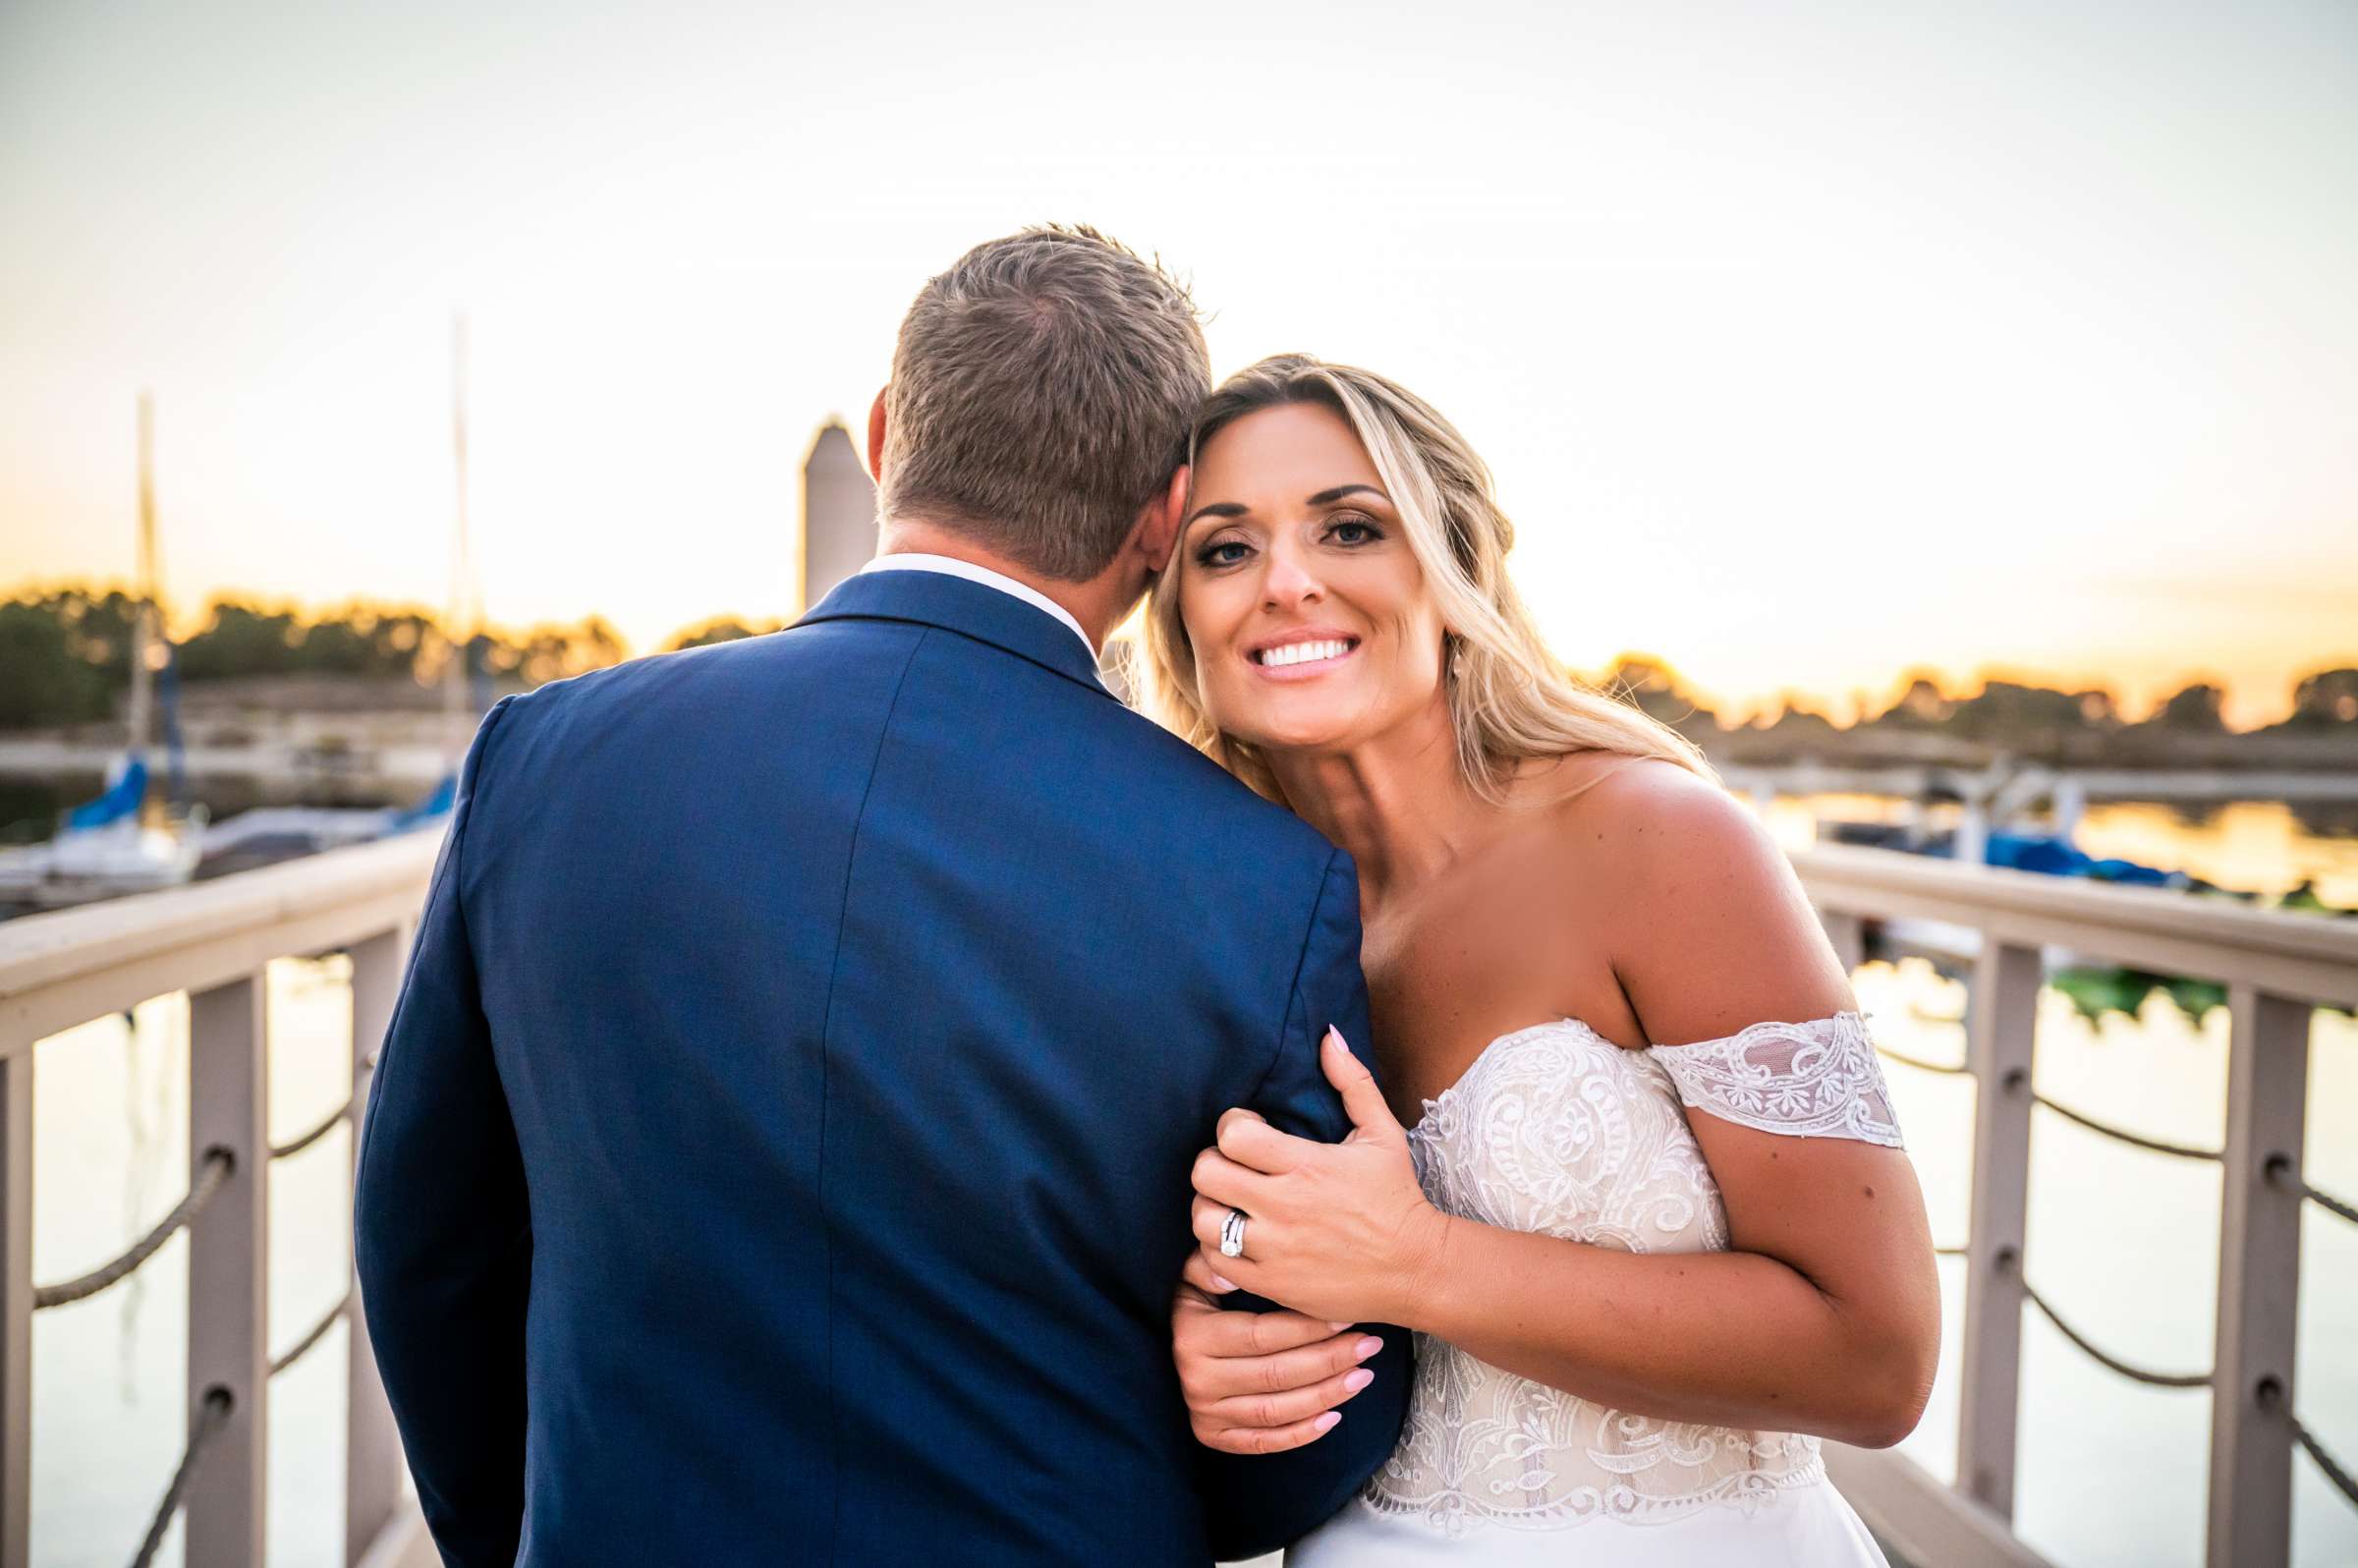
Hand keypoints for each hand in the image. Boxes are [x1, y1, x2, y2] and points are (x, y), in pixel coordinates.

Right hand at [1170, 1252, 1384, 1453]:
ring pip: (1277, 1409)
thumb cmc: (1191, 1305)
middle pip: (1277, 1374)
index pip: (1262, 1335)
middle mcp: (1198, 1380)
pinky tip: (1334, 1416)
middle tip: (1369, 1344)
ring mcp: (1206, 1413)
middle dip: (1330, 1359)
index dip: (1308, 1328)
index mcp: (1194, 1337)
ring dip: (1326, 1394)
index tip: (1347, 1316)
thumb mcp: (1189, 1277)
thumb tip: (1230, 1268)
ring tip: (1363, 1375)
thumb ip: (1208, 1264)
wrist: (1161, 1351)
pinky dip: (1301, 1434)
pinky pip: (1264, 1441)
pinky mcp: (1214, 1436)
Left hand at [1188, 1027, 1450, 1326]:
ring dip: (1210, 1207)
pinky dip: (1217, 1250)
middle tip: (1232, 1167)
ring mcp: (1275, 1249)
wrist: (1417, 1268)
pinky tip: (1238, 1239)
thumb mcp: (1382, 1133)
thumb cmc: (1396, 1196)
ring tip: (1231, 1203)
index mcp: (1306, 1164)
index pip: (1231, 1135)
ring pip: (1203, 1220)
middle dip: (1213, 1163)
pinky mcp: (1272, 1285)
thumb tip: (1329, 1036)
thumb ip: (1352, 1082)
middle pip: (1206, 1174)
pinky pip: (1216, 1263)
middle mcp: (1285, 1206)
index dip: (1231, 1126)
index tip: (1249, 1132)